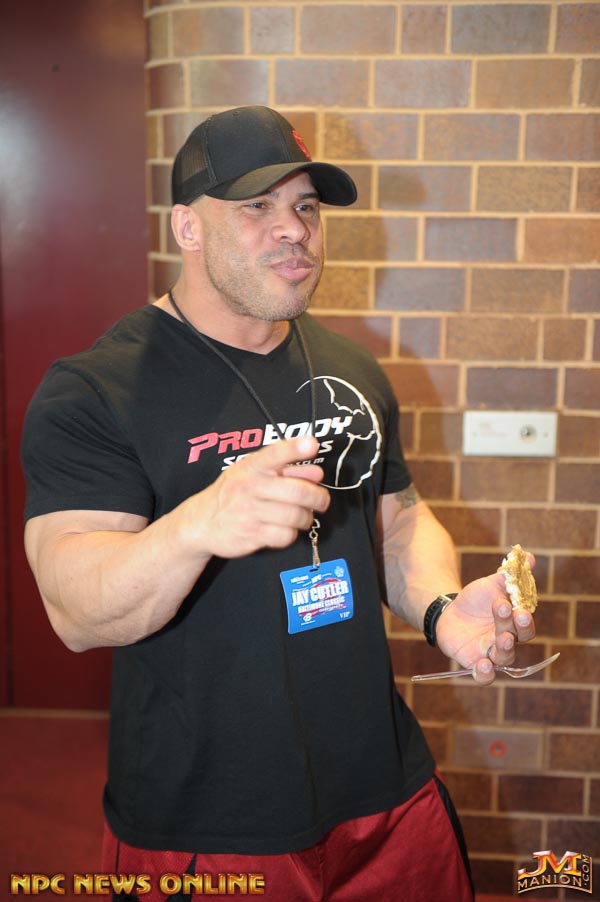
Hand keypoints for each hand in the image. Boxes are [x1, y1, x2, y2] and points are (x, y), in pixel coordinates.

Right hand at [184, 435, 329, 559]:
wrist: (201, 522)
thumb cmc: (232, 494)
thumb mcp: (252, 473)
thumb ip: (285, 470)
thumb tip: (315, 472)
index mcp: (252, 467)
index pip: (275, 454)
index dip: (294, 448)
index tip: (310, 444)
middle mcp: (250, 487)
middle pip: (298, 492)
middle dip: (318, 498)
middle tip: (321, 501)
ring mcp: (249, 512)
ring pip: (296, 516)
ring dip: (306, 518)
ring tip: (303, 516)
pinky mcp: (251, 534)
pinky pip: (285, 535)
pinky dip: (291, 534)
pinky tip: (285, 529)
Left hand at [435, 562, 536, 684]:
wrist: (450, 611)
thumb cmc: (477, 599)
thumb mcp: (492, 583)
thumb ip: (511, 574)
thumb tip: (530, 556)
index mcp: (514, 621)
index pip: (525, 622)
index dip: (524, 616)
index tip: (518, 607)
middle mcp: (508, 639)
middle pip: (517, 637)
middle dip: (515, 626)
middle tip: (510, 612)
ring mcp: (492, 652)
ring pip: (504, 656)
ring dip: (505, 648)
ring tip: (502, 638)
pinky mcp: (474, 662)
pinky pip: (484, 675)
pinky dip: (485, 673)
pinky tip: (483, 666)